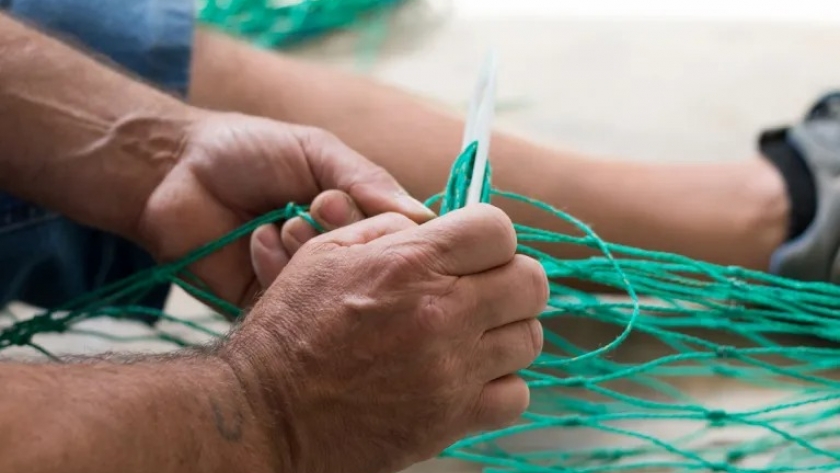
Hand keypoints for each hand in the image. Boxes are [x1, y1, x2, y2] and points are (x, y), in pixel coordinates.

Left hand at [136, 110, 434, 306]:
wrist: (172, 171)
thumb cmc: (249, 150)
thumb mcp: (315, 150)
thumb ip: (366, 179)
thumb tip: (425, 216)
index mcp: (355, 217)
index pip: (398, 240)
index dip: (384, 229)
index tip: (344, 201)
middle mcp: (336, 254)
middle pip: (370, 271)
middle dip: (342, 237)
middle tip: (316, 206)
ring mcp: (303, 283)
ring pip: (334, 293)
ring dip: (309, 253)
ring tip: (284, 222)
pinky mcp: (266, 306)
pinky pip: (292, 308)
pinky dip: (276, 270)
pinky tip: (256, 241)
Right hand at [219, 204, 547, 472]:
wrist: (267, 414)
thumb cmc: (289, 331)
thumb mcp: (324, 255)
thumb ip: (387, 230)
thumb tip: (433, 227)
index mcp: (409, 265)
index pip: (498, 229)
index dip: (488, 234)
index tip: (473, 249)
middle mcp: (441, 315)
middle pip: (531, 282)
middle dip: (511, 278)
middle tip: (482, 288)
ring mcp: (452, 371)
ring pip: (529, 338)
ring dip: (506, 329)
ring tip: (472, 332)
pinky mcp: (452, 419)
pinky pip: (516, 394)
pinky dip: (501, 383)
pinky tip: (467, 374)